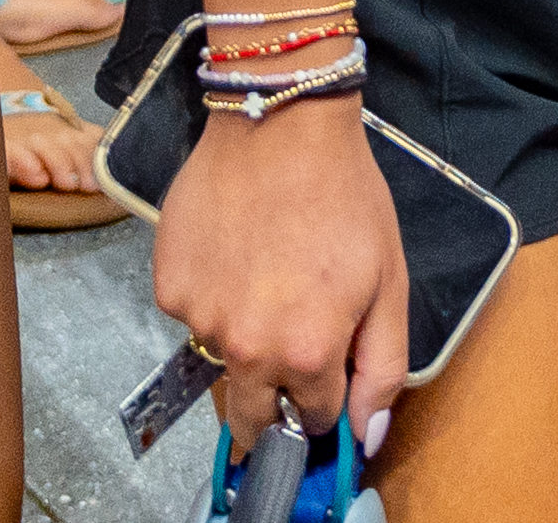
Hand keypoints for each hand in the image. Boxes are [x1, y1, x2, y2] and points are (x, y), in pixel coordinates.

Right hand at [154, 97, 409, 449]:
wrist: (279, 125)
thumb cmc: (344, 196)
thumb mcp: (390, 281)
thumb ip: (382, 367)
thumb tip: (366, 434)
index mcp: (306, 352)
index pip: (314, 419)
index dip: (327, 398)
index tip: (331, 372)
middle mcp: (244, 349)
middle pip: (253, 417)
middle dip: (275, 404)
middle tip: (292, 344)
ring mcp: (199, 321)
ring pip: (224, 359)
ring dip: (245, 337)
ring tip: (269, 271)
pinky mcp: (168, 290)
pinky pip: (194, 316)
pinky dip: (213, 297)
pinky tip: (236, 251)